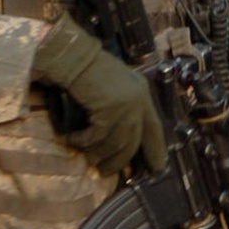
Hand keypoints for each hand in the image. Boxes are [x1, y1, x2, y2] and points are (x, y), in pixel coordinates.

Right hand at [32, 15, 165, 175]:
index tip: (156, 168)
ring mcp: (126, 104)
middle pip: (134, 141)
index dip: (156, 149)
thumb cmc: (86, 71)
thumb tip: (116, 141)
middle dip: (120, 161)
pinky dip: (83, 141)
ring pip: (116, 142)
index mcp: (142, 93)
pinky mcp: (111, 108)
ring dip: (98, 153)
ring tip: (86, 158)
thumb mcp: (111, 89)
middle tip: (106, 172)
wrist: (72, 56)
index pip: (154, 127)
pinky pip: (97, 136)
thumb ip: (119, 109)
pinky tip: (72, 140)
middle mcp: (139, 99)